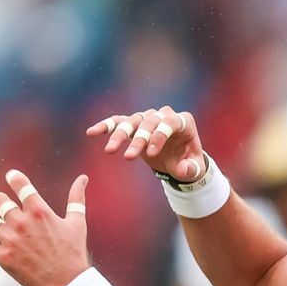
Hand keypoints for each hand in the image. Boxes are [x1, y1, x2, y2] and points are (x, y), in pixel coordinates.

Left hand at [0, 170, 89, 285]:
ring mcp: (10, 240)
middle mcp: (22, 222)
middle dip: (0, 201)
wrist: (65, 282)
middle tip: (2, 203)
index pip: (22, 187)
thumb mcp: (77, 222)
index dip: (15, 178)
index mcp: (40, 211)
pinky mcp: (2, 257)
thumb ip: (77, 198)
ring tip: (0, 227)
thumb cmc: (73, 250)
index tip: (11, 174)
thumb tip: (83, 178)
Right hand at [86, 106, 204, 182]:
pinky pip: (119, 122)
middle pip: (149, 122)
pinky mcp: (135, 125)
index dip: (159, 136)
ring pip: (132, 121)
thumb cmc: (189, 161)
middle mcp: (165, 115)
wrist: (180, 158)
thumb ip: (190, 169)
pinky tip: (91, 132)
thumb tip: (180, 170)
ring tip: (109, 151)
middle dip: (138, 139)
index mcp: (183, 121)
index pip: (170, 123)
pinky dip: (106, 126)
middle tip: (128, 158)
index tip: (151, 154)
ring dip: (120, 134)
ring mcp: (149, 118)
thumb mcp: (195, 168)